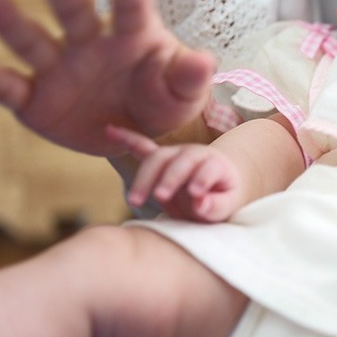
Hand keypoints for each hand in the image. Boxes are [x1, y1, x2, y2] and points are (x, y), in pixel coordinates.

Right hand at [0, 0, 214, 156]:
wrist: (137, 136)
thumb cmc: (164, 100)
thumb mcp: (184, 94)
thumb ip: (188, 78)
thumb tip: (205, 61)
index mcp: (133, 36)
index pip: (131, 6)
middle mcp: (90, 43)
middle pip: (71, 8)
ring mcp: (58, 69)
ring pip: (31, 39)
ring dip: (8, 16)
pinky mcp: (34, 99)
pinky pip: (6, 85)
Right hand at [107, 125, 242, 221]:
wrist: (215, 185)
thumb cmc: (221, 198)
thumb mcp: (227, 205)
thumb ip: (216, 206)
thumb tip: (199, 203)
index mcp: (215, 164)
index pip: (208, 169)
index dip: (202, 179)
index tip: (195, 194)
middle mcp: (195, 153)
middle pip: (179, 161)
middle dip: (168, 178)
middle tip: (160, 197)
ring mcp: (175, 153)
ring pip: (156, 159)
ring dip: (144, 177)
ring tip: (135, 200)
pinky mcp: (160, 158)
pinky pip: (141, 147)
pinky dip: (126, 138)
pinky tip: (109, 130)